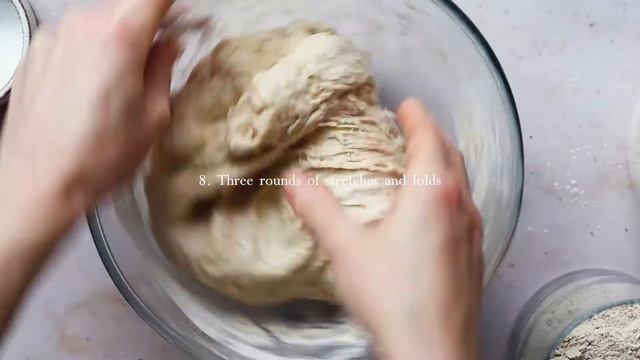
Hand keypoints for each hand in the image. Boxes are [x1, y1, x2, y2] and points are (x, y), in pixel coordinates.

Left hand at [0, 0, 176, 239]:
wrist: (39, 181)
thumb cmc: (97, 156)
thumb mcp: (153, 116)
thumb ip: (164, 68)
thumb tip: (169, 45)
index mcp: (119, 36)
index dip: (177, 7)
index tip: (188, 19)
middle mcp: (82, 25)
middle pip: (127, 5)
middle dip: (150, 24)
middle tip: (165, 51)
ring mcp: (54, 37)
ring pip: (100, 22)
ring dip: (119, 38)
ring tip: (126, 79)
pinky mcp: (35, 52)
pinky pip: (75, 37)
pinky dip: (92, 50)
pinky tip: (95, 87)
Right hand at [285, 99, 483, 359]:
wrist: (433, 351)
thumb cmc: (392, 297)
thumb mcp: (346, 249)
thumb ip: (319, 210)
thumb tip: (293, 179)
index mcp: (432, 193)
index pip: (429, 139)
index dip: (417, 117)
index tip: (406, 103)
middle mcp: (460, 205)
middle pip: (452, 154)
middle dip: (433, 134)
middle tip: (414, 124)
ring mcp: (473, 232)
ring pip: (463, 182)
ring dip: (445, 162)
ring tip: (424, 160)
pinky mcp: (474, 256)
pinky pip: (465, 208)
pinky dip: (450, 191)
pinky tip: (435, 211)